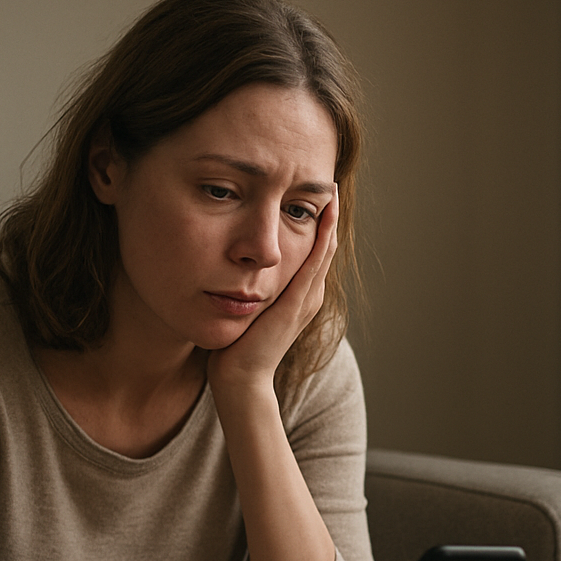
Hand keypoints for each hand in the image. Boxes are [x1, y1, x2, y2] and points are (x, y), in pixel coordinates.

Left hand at [207, 187, 338, 395]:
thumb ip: (244, 285)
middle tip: (329, 180)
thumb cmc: (235, 348)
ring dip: (330, 218)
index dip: (317, 222)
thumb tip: (227, 263)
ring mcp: (307, 298)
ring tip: (332, 189)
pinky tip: (324, 212)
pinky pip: (315, 260)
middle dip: (327, 213)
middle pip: (325, 244)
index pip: (313, 250)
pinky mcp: (299, 301)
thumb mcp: (244, 307)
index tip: (311, 192)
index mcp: (299, 295)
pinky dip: (323, 234)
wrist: (241, 380)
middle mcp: (310, 294)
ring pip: (325, 248)